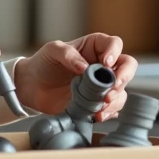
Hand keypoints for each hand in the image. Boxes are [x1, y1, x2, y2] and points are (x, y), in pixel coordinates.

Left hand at [14, 34, 135, 121]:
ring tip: (100, 106)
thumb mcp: (52, 51)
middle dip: (123, 77)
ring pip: (121, 90)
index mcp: (94, 47)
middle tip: (112, 87)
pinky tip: (96, 115)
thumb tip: (85, 67)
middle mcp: (102, 65)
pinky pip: (112, 108)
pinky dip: (108, 112)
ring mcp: (101, 85)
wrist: (31, 86)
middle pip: (127, 66)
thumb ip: (68, 54)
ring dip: (115, 98)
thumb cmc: (43, 63)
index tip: (105, 63)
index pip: (114, 44)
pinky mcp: (97, 102)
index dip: (114, 52)